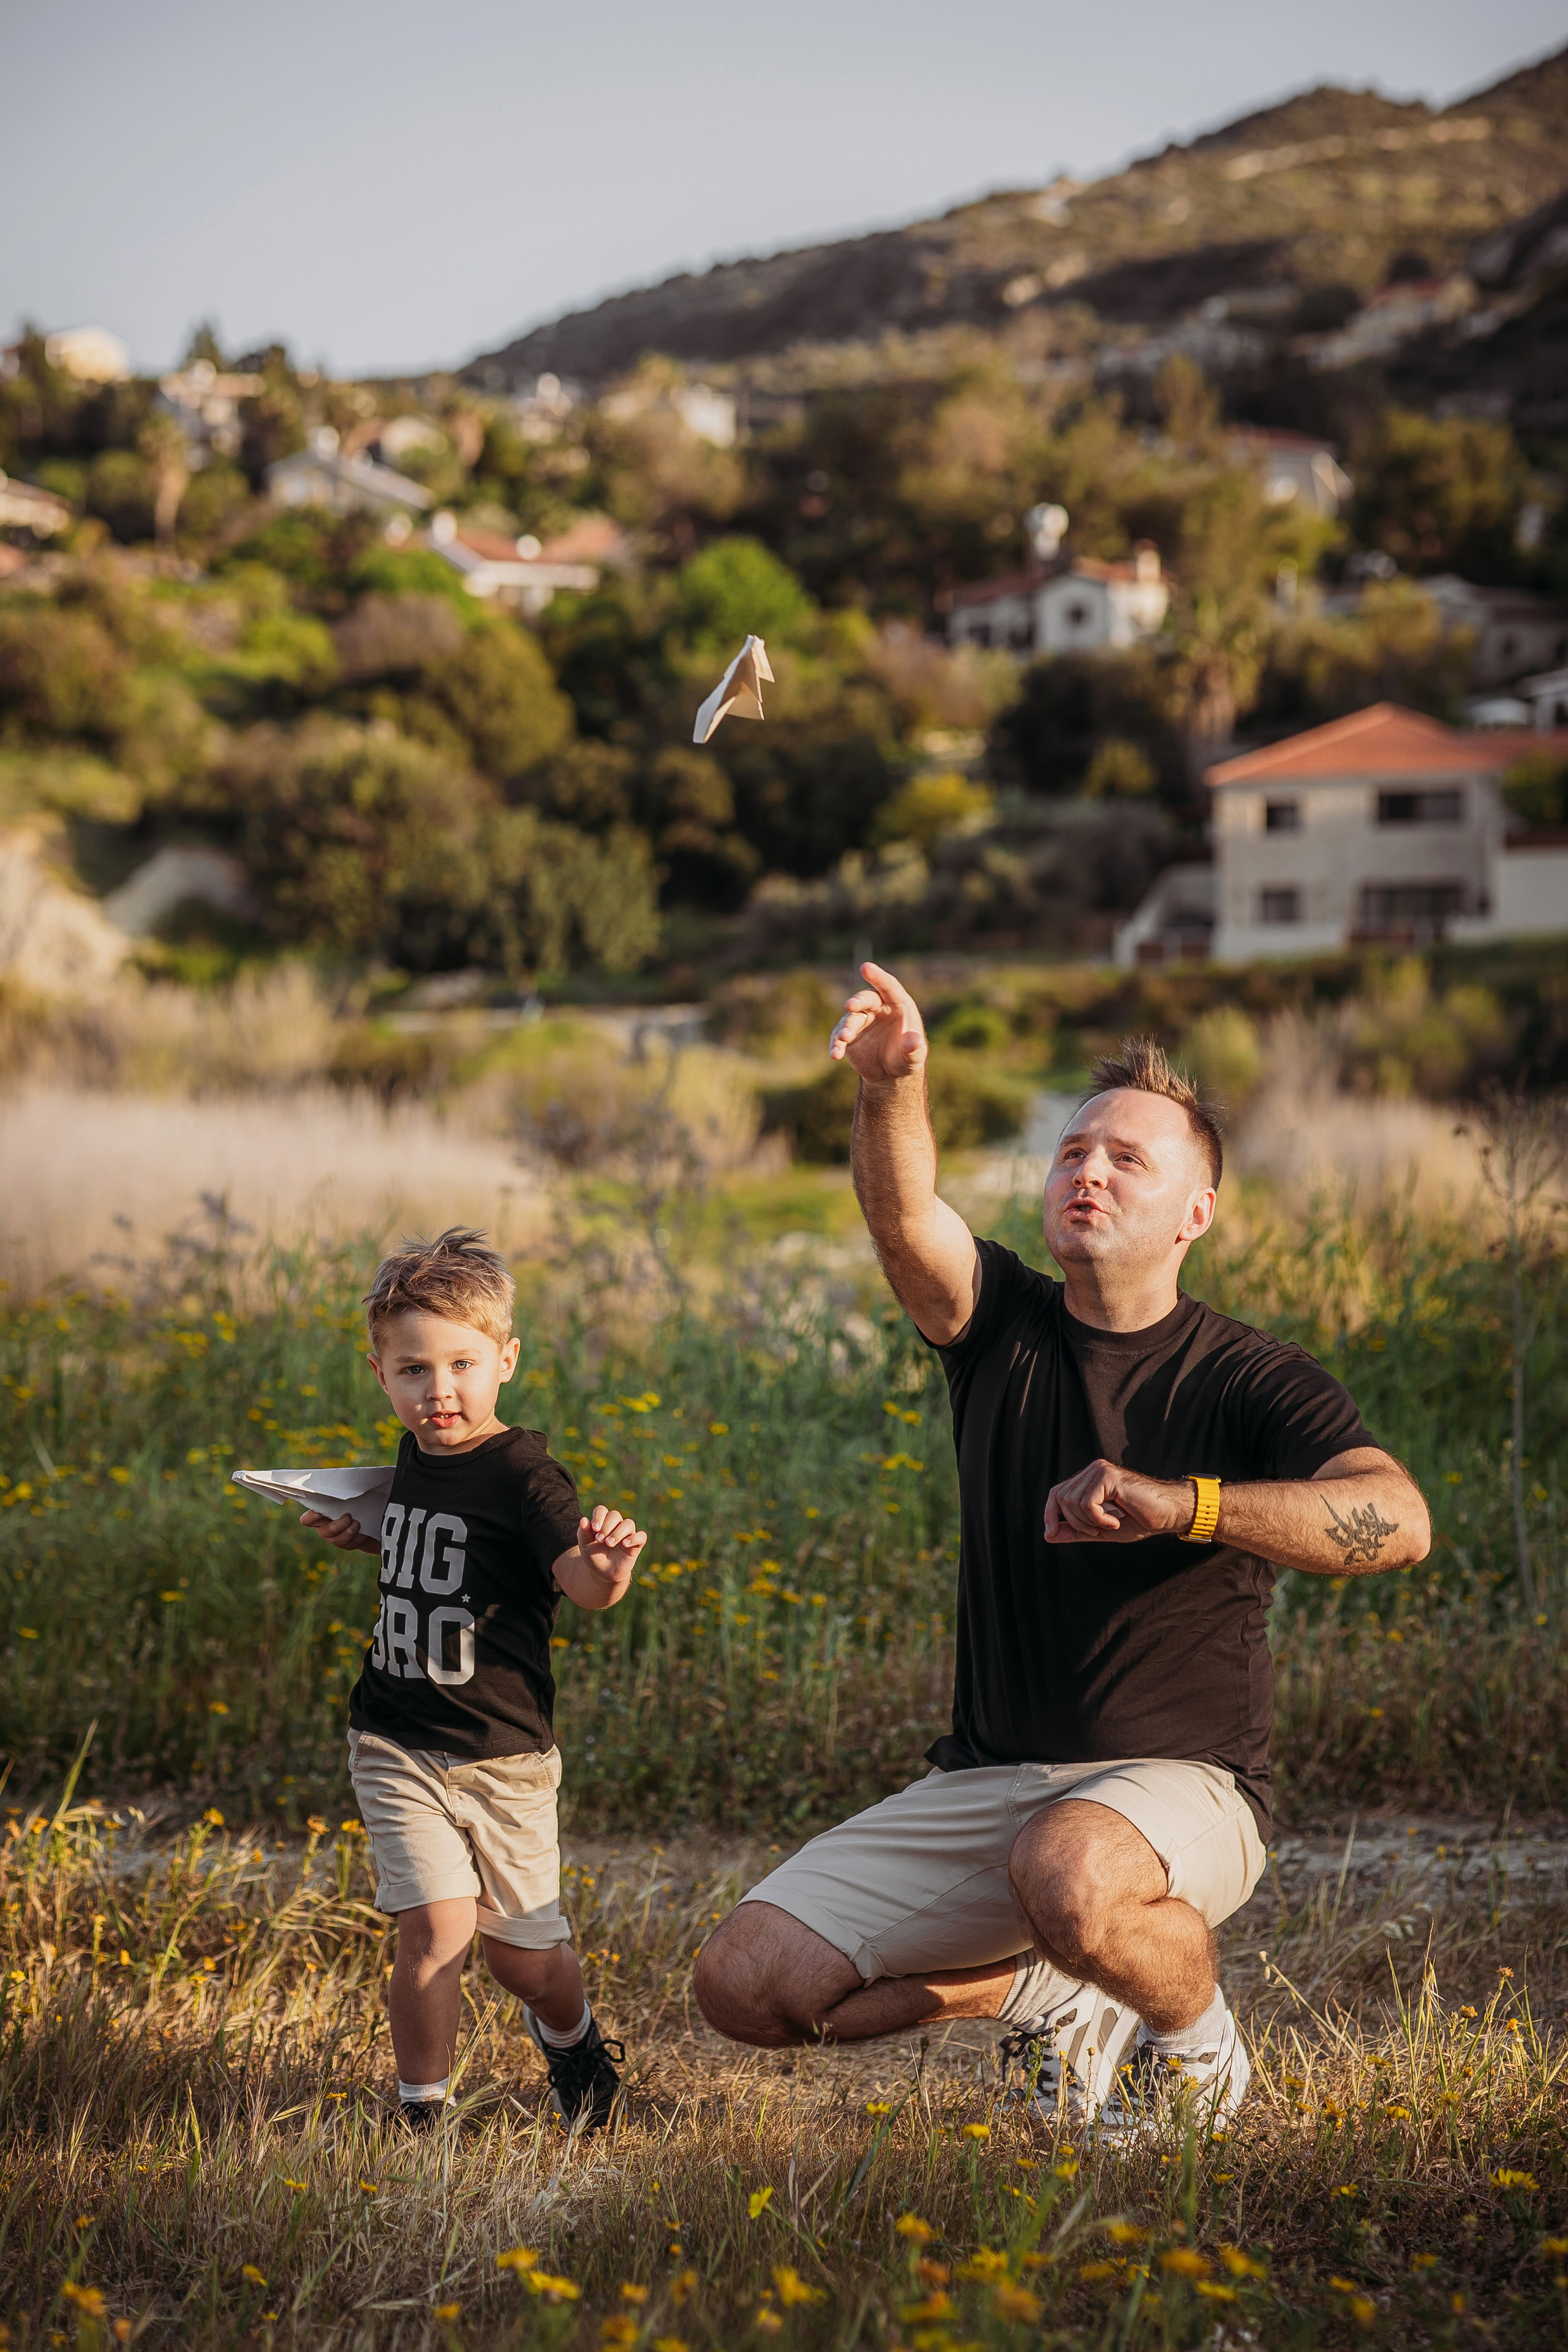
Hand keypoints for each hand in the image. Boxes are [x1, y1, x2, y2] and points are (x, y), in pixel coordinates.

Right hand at [300, 1508, 381, 1555]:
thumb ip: (334, 1500)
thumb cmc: (348, 1507)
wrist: (363, 1522)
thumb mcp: (341, 1503)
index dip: (313, 1516)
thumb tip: (336, 1487)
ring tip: (356, 1522)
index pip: (307, 1520)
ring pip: (342, 1538)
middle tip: (349, 1515)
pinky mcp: (345, 1546)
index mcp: (318, 1518)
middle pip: (329, 1530)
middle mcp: (323, 1530)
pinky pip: (352, 1542)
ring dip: (353, 1527)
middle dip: (343, 1522)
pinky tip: (360, 1530)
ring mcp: (333, 1540)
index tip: (322, 1511)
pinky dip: (359, 1534)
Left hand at [576, 1503, 647, 1580]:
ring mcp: (627, 1534)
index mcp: (602, 1522)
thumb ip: (583, 1533)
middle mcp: (616, 1525)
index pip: (601, 1510)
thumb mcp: (585, 1546)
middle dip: (607, 1526)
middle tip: (600, 1540)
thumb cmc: (594, 1556)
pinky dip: (634, 1538)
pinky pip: (641, 1536)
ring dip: (618, 1532)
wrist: (602, 1573)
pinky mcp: (636, 1544)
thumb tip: (583, 1519)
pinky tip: (625, 1544)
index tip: (594, 1529)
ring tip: (609, 1544)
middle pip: (615, 1515)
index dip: (598, 1517)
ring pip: (628, 1523)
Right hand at [828, 961, 927, 1081]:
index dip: (878, 976)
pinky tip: (835, 1054)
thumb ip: (914, 1049)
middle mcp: (878, 1008)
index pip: (888, 986)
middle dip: (857, 1002)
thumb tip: (914, 1042)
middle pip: (866, 999)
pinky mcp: (848, 1035)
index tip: (865, 967)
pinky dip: (836, 1043)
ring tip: (844, 1037)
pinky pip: (839, 1036)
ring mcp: (861, 1020)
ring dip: (846, 1027)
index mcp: (898, 1005)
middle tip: (851, 1006)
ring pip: (851, 1018)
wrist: (890, 1073)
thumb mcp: (914, 1057)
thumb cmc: (906, 1058)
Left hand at [1043, 1460, 1193, 1545]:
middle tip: (1099, 1530)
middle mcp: (1092, 1471)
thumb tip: (1048, 1535)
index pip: (1057, 1493)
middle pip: (1061, 1498)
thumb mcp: (1100, 1530)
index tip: (1051, 1533)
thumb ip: (1075, 1531)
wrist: (1168, 1514)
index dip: (1049, 1513)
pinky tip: (1116, 1520)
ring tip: (1110, 1524)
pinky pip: (1087, 1503)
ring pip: (1072, 1501)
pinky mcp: (1108, 1475)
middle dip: (1075, 1522)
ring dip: (1088, 1522)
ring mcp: (1099, 1470)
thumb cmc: (1139, 1520)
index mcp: (1089, 1481)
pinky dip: (1099, 1518)